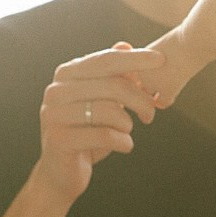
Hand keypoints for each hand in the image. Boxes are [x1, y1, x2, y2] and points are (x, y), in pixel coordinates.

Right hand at [35, 43, 165, 203]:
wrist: (62, 172)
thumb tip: (125, 44)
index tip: (161, 59)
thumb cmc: (87, 131)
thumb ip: (111, 75)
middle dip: (140, 99)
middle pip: (112, 85)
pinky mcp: (59, 140)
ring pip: (109, 110)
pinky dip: (123, 141)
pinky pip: (105, 135)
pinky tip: (125, 145)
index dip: (135, 59)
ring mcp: (54, 115)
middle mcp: (56, 91)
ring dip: (129, 123)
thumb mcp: (100, 101)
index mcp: (66, 74)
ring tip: (129, 130)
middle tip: (151, 113)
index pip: (105, 60)